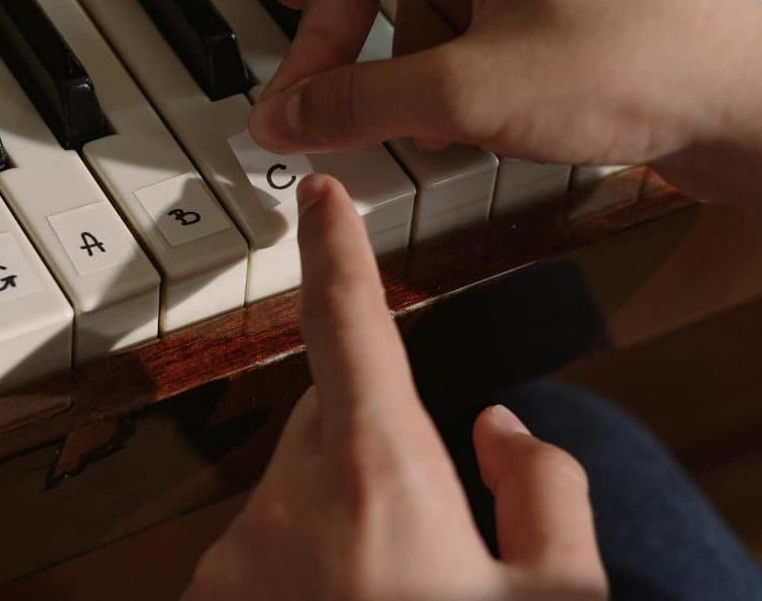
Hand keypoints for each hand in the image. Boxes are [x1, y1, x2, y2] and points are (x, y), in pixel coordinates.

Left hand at [181, 175, 606, 600]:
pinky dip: (300, 559)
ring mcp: (236, 552)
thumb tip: (501, 430)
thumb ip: (544, 492)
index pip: (350, 324)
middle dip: (376, 439)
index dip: (336, 250)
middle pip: (328, 416)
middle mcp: (289, 501)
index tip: (319, 200)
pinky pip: (260, 543)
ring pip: (295, 487)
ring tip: (391, 586)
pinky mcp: (208, 591)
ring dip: (341, 513)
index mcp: (380, 479)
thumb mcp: (553, 595)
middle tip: (431, 524)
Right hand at [248, 0, 761, 219]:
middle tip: (311, 82)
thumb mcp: (463, 90)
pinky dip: (445, 73)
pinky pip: (462, 24)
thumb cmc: (638, 62)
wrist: (737, 106)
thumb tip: (285, 113)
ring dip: (402, 67)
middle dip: (346, 36)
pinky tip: (463, 119)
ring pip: (418, 2)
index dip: (308, 37)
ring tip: (422, 121)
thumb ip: (355, 100)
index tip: (286, 104)